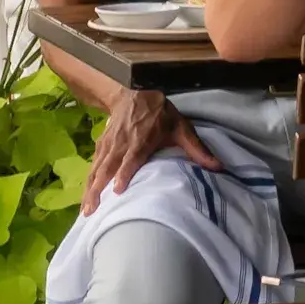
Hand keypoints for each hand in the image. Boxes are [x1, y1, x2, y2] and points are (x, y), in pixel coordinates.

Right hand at [85, 86, 208, 200]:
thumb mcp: (181, 127)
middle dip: (98, 189)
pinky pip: (93, 165)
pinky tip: (85, 196)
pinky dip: (88, 180)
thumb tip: (218, 167)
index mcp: (141, 140)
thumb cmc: (160, 113)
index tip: (117, 191)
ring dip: (90, 189)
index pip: (131, 159)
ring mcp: (109, 145)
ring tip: (86, 210)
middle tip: (92, 211)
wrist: (133, 92)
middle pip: (107, 168)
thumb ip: (197, 149)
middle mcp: (121, 144)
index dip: (123, 174)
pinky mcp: (101, 146)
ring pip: (97, 169)